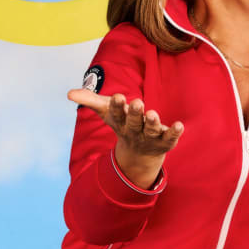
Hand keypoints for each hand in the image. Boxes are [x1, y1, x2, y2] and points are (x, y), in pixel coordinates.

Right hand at [67, 88, 183, 187]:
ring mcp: (150, 137)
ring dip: (152, 123)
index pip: (117, 114)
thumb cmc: (123, 124)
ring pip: (151, 131)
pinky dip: (174, 133)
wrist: (140, 154)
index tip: (119, 97)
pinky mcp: (165, 141)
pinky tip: (179, 125)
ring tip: (153, 113)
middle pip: (134, 123)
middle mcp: (135, 131)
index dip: (118, 107)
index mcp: (121, 123)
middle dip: (135, 114)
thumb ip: (90, 100)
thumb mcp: (107, 112)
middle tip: (137, 102)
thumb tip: (69, 93)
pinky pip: (170, 138)